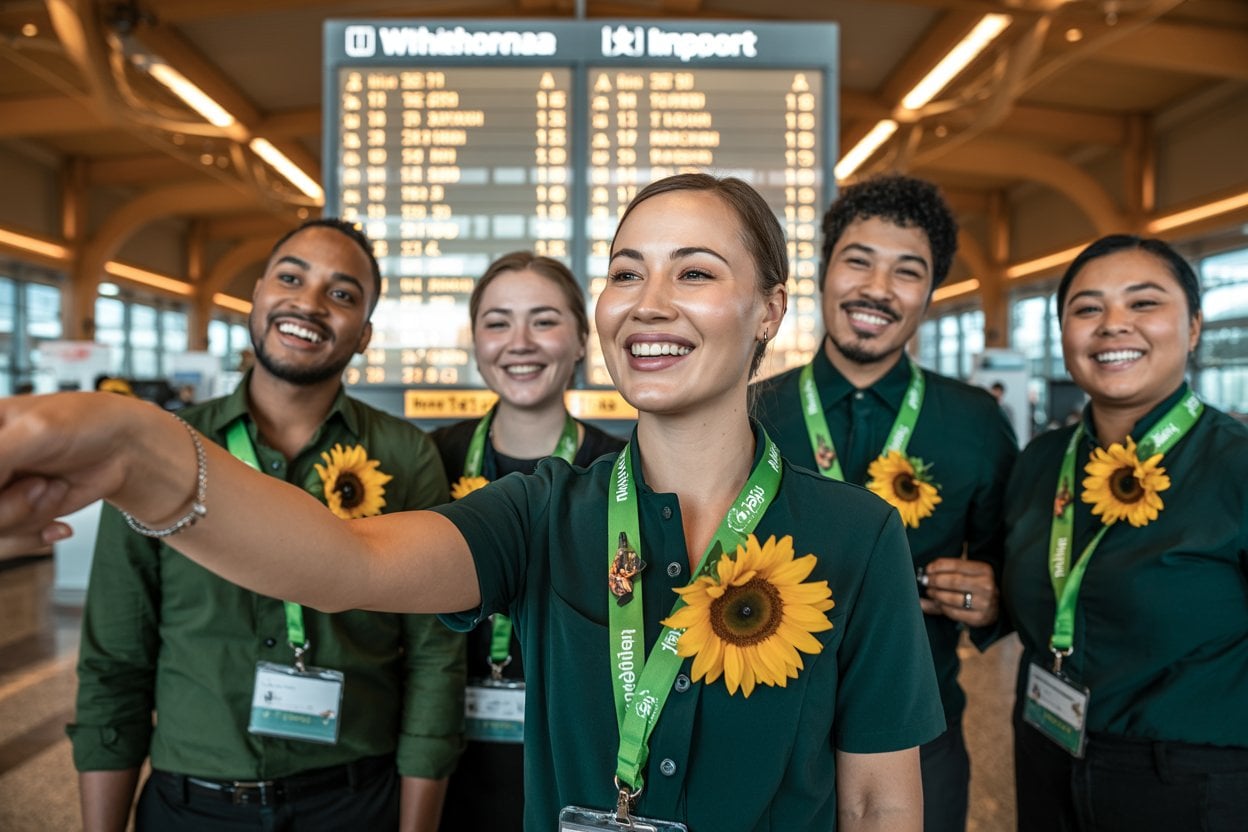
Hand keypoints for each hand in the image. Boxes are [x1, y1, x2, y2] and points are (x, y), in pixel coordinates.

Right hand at [0, 392, 163, 555]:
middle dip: (8, 504)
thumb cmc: (85, 423)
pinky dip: (33, 534)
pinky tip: (57, 521)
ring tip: (51, 488)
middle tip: (38, 482)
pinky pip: (7, 542)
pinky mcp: (14, 515)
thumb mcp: (33, 432)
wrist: (126, 450)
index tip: (14, 479)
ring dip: (26, 516)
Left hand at [918, 557, 998, 626]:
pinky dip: (942, 607)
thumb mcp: (966, 576)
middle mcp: (986, 585)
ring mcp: (984, 603)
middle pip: (953, 581)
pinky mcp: (979, 617)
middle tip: (926, 582)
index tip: (927, 569)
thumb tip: (923, 578)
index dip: (938, 566)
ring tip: (931, 592)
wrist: (995, 607)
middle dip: (935, 581)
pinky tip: (939, 603)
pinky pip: (953, 612)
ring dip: (936, 595)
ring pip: (952, 598)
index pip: (956, 565)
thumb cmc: (975, 588)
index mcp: (984, 570)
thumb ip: (945, 575)